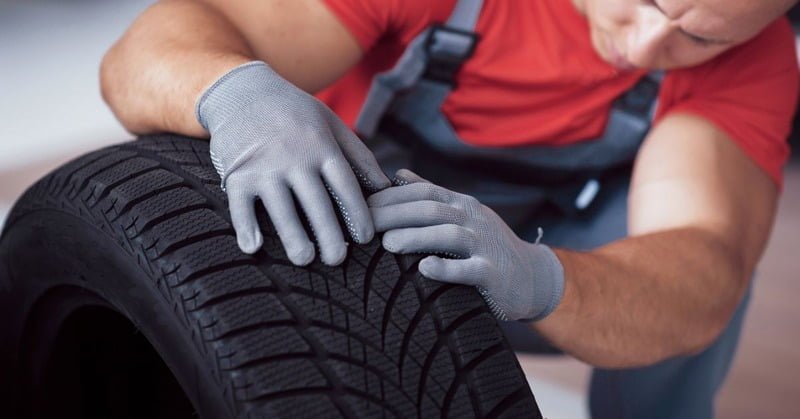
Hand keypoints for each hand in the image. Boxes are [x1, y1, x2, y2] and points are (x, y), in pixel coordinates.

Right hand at [197, 61, 390, 264]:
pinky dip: (245, 227)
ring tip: (304, 259)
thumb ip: (358, 155)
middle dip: (329, 234)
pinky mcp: (236, 173)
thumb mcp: (330, 123)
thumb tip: (387, 187)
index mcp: (321, 146)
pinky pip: (240, 205)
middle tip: (337, 260)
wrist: (241, 91)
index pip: (344, 185)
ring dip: (293, 237)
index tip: (366, 237)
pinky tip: (253, 248)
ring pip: (281, 208)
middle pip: (316, 202)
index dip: (357, 212)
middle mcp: (294, 157)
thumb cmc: (293, 112)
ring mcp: (264, 167)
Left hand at [368, 169, 563, 320]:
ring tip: (387, 244)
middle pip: (430, 209)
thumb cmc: (487, 247)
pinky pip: (470, 269)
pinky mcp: (494, 274)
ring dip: (416, 237)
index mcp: (462, 205)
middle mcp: (473, 220)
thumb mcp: (463, 215)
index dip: (391, 196)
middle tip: (364, 224)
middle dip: (394, 214)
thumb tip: (398, 174)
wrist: (532, 278)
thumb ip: (432, 195)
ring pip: (448, 234)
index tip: (360, 204)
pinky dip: (447, 268)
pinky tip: (424, 269)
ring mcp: (485, 245)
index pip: (423, 192)